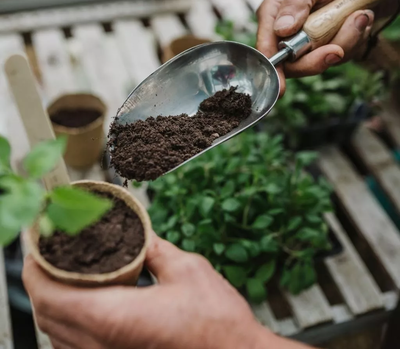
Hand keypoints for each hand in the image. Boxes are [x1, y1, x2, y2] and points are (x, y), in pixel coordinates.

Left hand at [24, 233, 311, 348]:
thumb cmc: (216, 322)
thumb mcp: (186, 269)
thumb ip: (154, 248)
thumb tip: (138, 234)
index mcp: (113, 318)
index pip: (49, 294)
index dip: (35, 266)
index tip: (36, 244)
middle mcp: (101, 346)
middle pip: (47, 313)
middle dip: (39, 278)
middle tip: (48, 250)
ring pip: (56, 332)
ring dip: (51, 298)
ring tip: (62, 269)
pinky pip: (74, 344)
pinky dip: (68, 318)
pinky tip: (84, 298)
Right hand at [257, 0, 373, 94]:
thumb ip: (296, 2)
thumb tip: (282, 29)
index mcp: (272, 19)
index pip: (266, 49)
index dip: (273, 70)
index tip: (281, 87)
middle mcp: (284, 38)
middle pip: (293, 66)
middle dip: (317, 59)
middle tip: (337, 50)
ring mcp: (305, 49)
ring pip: (320, 63)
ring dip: (344, 41)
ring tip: (359, 16)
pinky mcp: (325, 53)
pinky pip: (339, 58)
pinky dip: (354, 40)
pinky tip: (358, 21)